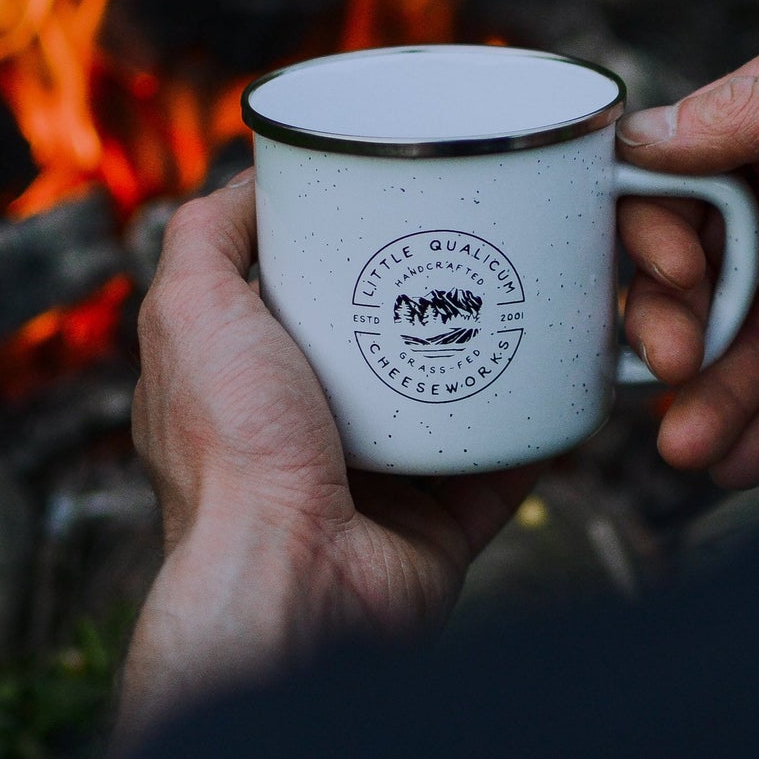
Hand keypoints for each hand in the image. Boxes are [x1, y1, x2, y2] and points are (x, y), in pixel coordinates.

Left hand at [117, 173, 536, 743]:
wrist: (293, 581)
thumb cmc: (232, 453)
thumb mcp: (190, 311)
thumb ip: (205, 237)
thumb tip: (253, 178)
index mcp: (250, 387)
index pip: (302, 297)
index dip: (343, 245)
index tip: (394, 195)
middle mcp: (310, 432)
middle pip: (385, 341)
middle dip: (431, 291)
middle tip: (480, 233)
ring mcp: (379, 481)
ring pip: (452, 399)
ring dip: (492, 351)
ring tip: (537, 287)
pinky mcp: (442, 520)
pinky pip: (506, 461)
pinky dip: (538, 423)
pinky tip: (568, 367)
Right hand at [618, 5, 758, 486]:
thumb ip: (743, 118)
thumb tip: (639, 138)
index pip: (674, 184)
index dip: (652, 236)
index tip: (673, 277)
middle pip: (704, 272)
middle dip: (676, 325)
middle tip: (672, 368)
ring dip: (718, 393)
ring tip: (685, 449)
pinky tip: (738, 462)